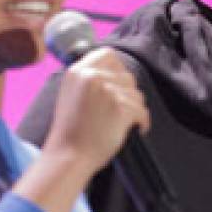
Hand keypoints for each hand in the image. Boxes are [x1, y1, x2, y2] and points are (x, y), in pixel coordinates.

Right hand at [40, 48, 150, 175]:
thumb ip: (88, 80)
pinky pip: (142, 111)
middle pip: (127, 76)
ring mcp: (107, 91)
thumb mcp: (71, 95)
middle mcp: (92, 76)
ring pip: (136, 94)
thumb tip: (113, 73)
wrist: (68, 156)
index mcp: (77, 71)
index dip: (118, 69)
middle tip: (122, 110)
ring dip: (135, 109)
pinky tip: (137, 129)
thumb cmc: (70, 133)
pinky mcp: (120, 107)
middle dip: (128, 94)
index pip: (108, 54)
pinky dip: (143, 122)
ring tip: (124, 123)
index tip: (120, 84)